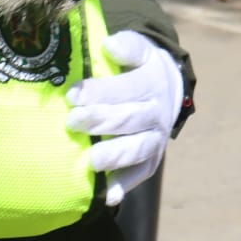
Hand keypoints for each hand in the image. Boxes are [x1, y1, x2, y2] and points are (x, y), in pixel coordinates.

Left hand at [65, 31, 183, 206]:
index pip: (126, 88)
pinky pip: (142, 173)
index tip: (72, 95)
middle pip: (129, 119)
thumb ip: (127, 45)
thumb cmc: (139, 66)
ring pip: (138, 149)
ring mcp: (156, 137)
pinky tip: (108, 195)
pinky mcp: (153, 157)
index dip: (99, 92)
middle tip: (72, 122)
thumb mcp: (140, 48)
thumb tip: (109, 46)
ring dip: (115, 155)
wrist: (168, 86)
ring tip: (91, 160)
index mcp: (152, 82)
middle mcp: (158, 112)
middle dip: (100, 122)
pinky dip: (126, 185)